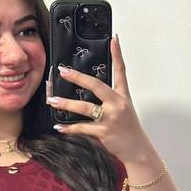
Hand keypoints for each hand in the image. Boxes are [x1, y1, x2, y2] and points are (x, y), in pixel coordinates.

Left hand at [46, 34, 149, 161]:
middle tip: (64, 71)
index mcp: (123, 97)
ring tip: (52, 101)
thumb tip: (91, 92)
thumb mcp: (124, 110)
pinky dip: (69, 128)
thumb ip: (110, 100)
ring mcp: (110, 119)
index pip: (121, 71)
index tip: (114, 39)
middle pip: (96, 86)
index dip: (117, 55)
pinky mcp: (104, 133)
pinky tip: (59, 126)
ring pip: (85, 108)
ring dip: (66, 104)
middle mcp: (117, 105)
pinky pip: (82, 128)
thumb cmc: (129, 130)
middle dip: (78, 77)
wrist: (137, 150)